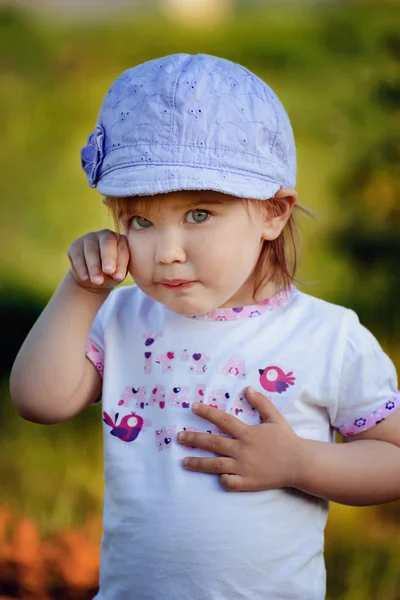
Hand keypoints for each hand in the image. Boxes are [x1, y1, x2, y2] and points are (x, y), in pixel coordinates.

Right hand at [68, 229, 129, 291]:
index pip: (122, 248)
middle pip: (107, 243)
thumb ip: (119, 272)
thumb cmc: (111, 274)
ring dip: (94, 266)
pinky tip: (85, 278)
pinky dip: (81, 268)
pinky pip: (78, 256)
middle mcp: (105, 235)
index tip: (119, 277)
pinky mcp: (75, 246)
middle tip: (108, 271)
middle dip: (108, 258)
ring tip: (97, 281)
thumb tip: (117, 276)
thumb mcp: (118, 274)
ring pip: (91, 250)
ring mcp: (89, 238)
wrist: (93, 278)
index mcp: (121, 240)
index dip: (121, 262)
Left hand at [177, 387, 303, 491]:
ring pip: (215, 464)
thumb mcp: (275, 417)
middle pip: (212, 442)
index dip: (207, 413)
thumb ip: (261, 403)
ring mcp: (243, 467)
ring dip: (198, 463)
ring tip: (184, 462)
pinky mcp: (247, 482)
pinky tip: (215, 477)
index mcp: (248, 432)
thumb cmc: (287, 439)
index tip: (193, 407)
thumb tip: (247, 388)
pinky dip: (221, 479)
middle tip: (179, 437)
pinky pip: (229, 482)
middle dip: (193, 439)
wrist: (300, 464)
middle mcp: (242, 449)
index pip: (222, 420)